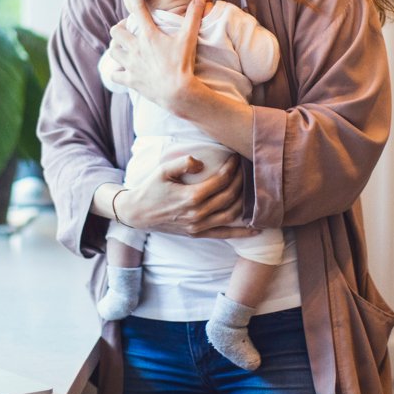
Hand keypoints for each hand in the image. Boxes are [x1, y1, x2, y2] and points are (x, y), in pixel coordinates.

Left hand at [106, 0, 206, 113]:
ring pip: (113, 51)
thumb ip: (193, 18)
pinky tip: (122, 71)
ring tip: (123, 48)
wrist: (178, 92)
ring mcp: (131, 65)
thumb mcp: (189, 39)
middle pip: (115, 31)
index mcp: (149, 35)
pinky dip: (116, 72)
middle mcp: (136, 48)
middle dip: (119, 29)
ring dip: (117, 48)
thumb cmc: (183, 64)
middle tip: (128, 30)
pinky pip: (114, 74)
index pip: (137, 9)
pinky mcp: (130, 80)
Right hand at [118, 154, 253, 238]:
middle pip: (229, 196)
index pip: (221, 181)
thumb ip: (183, 163)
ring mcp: (198, 226)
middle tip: (245, 169)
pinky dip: (241, 233)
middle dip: (241, 181)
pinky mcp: (198, 234)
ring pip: (230, 214)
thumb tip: (202, 162)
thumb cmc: (150, 189)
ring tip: (249, 187)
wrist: (137, 213)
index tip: (236, 158)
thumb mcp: (163, 171)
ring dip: (244, 201)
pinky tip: (256, 230)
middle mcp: (197, 214)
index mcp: (191, 197)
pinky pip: (224, 234)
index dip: (232, 168)